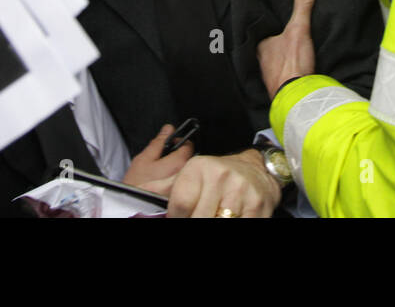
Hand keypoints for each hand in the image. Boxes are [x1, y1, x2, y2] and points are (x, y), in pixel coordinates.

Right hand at [123, 124, 195, 190]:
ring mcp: (183, 184)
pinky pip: (181, 178)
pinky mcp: (179, 192)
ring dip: (176, 165)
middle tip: (162, 157)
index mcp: (178, 163)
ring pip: (184, 167)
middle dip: (177, 153)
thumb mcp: (144, 158)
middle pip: (188, 156)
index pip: (188, 144)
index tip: (170, 142)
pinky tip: (162, 179)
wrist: (132, 204)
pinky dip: (174, 175)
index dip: (179, 140)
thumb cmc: (136, 183)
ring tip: (160, 170)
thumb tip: (168, 129)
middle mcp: (184, 174)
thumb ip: (158, 142)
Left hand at [163, 150, 280, 217]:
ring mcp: (240, 191)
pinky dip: (233, 225)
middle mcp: (220, 176)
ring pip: (219, 222)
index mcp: (198, 168)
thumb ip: (164, 186)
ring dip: (213, 223)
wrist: (256, 169)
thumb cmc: (217, 175)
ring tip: (210, 217)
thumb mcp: (191, 173)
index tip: (178, 219)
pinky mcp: (257, 205)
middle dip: (193, 222)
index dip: (176, 218)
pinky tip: (225, 220)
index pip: (180, 205)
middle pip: (198, 218)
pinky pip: (240, 224)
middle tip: (194, 219)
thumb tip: (137, 193)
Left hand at [258, 0, 317, 99]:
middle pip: (267, 50)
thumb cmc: (292, 63)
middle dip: (274, 47)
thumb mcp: (299, 27)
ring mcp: (269, 77)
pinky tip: (294, 75)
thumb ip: (302, 2)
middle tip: (284, 42)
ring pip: (272, 65)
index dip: (269, 30)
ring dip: (280, 63)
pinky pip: (281, 79)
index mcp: (260, 46)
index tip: (276, 27)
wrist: (298, 96)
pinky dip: (286, 76)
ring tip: (289, 57)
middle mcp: (260, 63)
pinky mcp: (280, 89)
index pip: (262, 33)